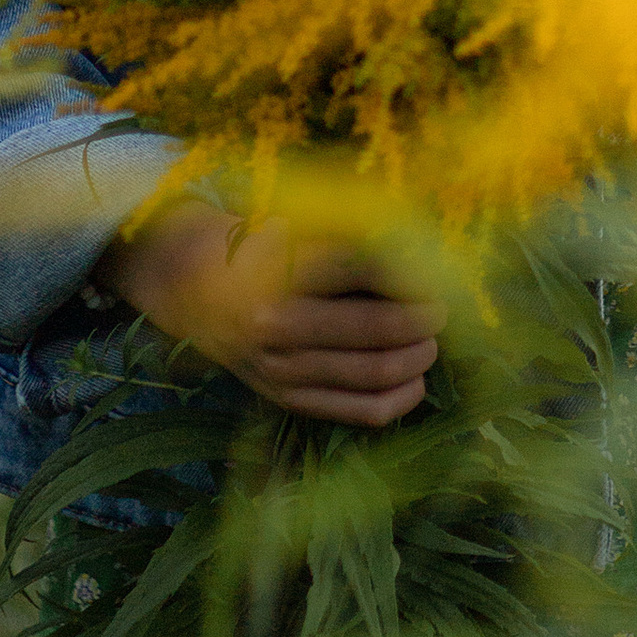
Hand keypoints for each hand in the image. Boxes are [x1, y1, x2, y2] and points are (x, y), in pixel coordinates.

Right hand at [99, 199, 443, 425]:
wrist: (195, 287)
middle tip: (440, 307)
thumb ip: (356, 234)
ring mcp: (281, 367)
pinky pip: (361, 412)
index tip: (439, 270)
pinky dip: (402, 398)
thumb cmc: (263, 247)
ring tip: (429, 339)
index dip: (416, 271)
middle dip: (426, 318)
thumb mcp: (298, 224)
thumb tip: (431, 251)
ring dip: (419, 357)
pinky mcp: (287, 398)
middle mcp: (278, 322)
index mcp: (281, 267)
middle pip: (380, 328)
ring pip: (376, 373)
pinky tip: (416, 379)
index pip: (369, 269)